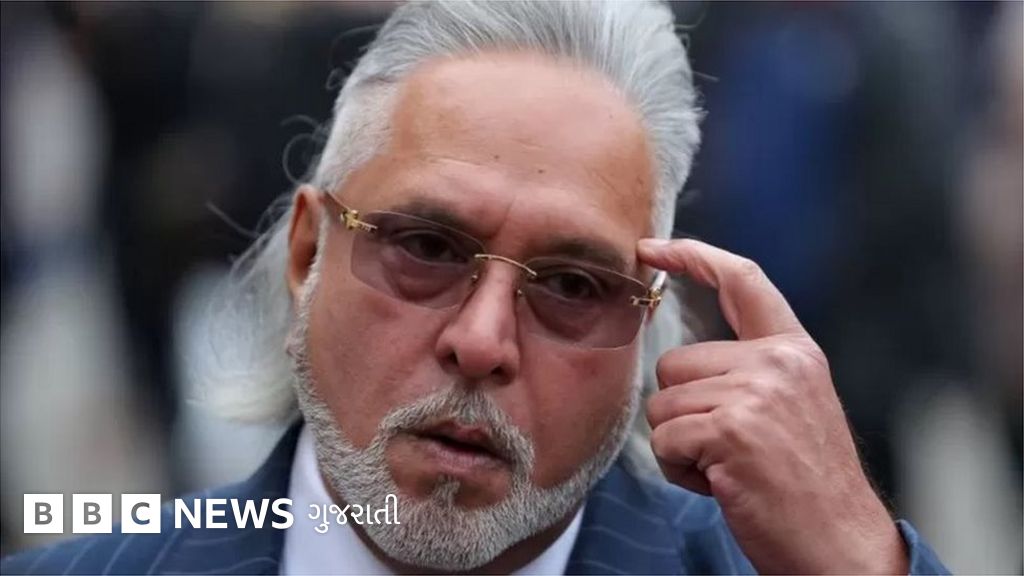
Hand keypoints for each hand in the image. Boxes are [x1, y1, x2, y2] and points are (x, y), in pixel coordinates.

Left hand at [638, 238, 907, 574]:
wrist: (840, 546)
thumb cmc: (805, 486)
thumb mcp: (791, 407)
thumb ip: (750, 372)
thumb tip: (683, 363)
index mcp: (795, 350)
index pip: (742, 280)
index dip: (692, 256)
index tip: (651, 247)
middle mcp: (778, 362)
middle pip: (674, 364)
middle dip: (683, 411)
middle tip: (729, 450)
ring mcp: (756, 393)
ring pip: (662, 404)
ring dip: (681, 444)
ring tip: (730, 468)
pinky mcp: (732, 429)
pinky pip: (665, 440)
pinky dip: (681, 470)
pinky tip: (724, 485)